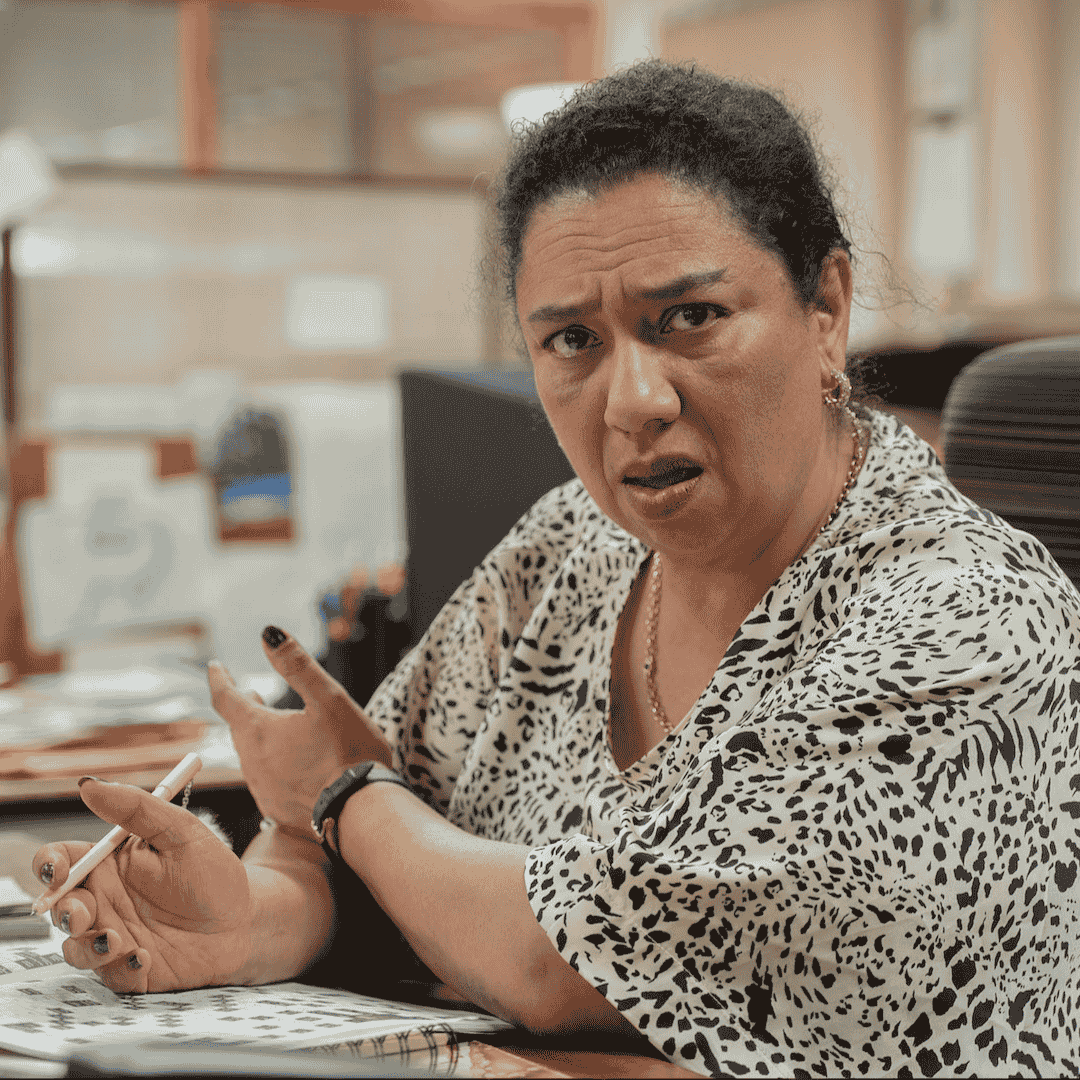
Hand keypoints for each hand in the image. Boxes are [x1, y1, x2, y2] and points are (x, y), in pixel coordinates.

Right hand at [32, 778, 250, 992]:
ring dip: (86, 946)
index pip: (63, 861)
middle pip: (59, 907)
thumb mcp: (183, 832)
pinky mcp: (129, 970)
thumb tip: (89, 785)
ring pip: (74, 947)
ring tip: (117, 940)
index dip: (50, 864)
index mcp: (111, 864)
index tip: (60, 870)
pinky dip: (120, 967)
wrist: (245, 920)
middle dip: (63, 912)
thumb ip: (138, 809)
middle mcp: (106, 901)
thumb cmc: (214, 873)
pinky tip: (144, 956)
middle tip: (84, 915)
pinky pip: (109, 975)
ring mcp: (114, 936)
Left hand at [208, 627, 391, 840]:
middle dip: (242, 708)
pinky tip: (293, 766)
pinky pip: (267, 780)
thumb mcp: (329, 698)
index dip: (219, 679)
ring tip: (273, 728)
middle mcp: (252, 762)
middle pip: (238, 728)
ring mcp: (263, 790)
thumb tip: (268, 633)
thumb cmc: (350, 753)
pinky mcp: (278, 811)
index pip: (226, 698)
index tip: (215, 666)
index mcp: (259, 730)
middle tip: (249, 695)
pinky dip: (274, 765)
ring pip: (252, 755)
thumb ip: (297, 665)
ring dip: (258, 737)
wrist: (362, 813)